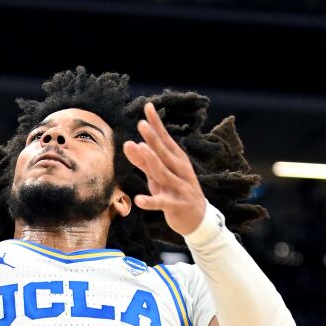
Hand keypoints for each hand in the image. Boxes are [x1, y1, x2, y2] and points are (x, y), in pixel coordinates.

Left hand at [122, 103, 208, 237]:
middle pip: (164, 153)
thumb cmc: (174, 191)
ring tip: (141, 149)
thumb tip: (127, 144)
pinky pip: (162, 203)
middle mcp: (180, 170)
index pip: (165, 139)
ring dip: (152, 161)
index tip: (148, 107)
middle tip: (142, 124)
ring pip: (164, 174)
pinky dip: (151, 201)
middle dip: (153, 139)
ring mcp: (179, 187)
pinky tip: (139, 200)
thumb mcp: (158, 176)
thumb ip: (142, 162)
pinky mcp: (176, 206)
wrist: (197, 218)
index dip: (156, 125)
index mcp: (177, 160)